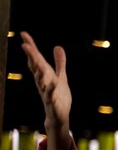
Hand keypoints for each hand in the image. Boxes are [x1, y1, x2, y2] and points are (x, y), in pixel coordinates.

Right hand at [20, 31, 72, 149]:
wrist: (59, 115)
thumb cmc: (58, 96)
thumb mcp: (61, 77)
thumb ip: (59, 63)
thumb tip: (58, 46)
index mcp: (44, 75)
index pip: (36, 59)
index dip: (31, 47)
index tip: (24, 34)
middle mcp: (43, 81)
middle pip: (37, 67)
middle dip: (32, 56)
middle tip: (25, 44)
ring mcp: (47, 91)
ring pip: (41, 80)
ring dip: (39, 71)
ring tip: (36, 61)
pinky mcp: (52, 101)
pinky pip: (51, 94)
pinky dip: (51, 89)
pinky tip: (53, 83)